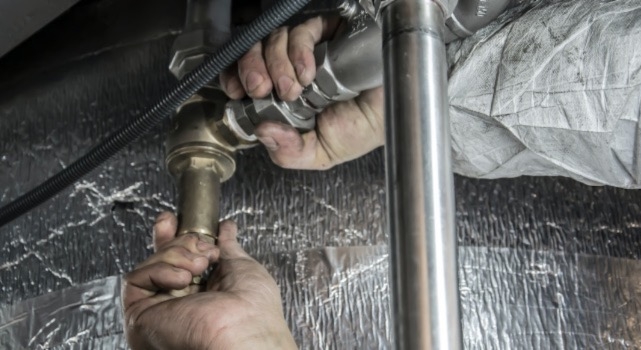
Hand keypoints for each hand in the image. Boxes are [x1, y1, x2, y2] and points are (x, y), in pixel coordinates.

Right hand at [122, 212, 296, 349]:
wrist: (244, 333)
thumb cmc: (253, 311)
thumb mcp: (242, 267)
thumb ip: (228, 247)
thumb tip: (226, 228)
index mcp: (203, 295)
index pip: (178, 261)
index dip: (173, 237)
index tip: (174, 220)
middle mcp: (178, 304)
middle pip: (161, 258)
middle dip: (179, 241)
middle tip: (201, 248)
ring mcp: (158, 310)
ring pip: (151, 264)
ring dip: (177, 255)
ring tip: (199, 267)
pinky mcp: (140, 316)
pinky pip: (136, 278)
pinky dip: (160, 269)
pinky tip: (182, 278)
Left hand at [221, 16, 384, 169]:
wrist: (399, 112)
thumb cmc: (365, 129)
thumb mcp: (321, 153)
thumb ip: (290, 152)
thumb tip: (263, 132)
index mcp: (285, 97)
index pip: (249, 78)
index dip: (237, 78)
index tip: (236, 90)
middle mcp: (293, 70)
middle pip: (255, 53)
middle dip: (250, 69)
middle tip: (261, 88)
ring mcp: (309, 51)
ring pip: (274, 40)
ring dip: (276, 63)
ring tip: (293, 87)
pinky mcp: (328, 33)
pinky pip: (303, 30)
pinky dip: (299, 50)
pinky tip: (309, 71)